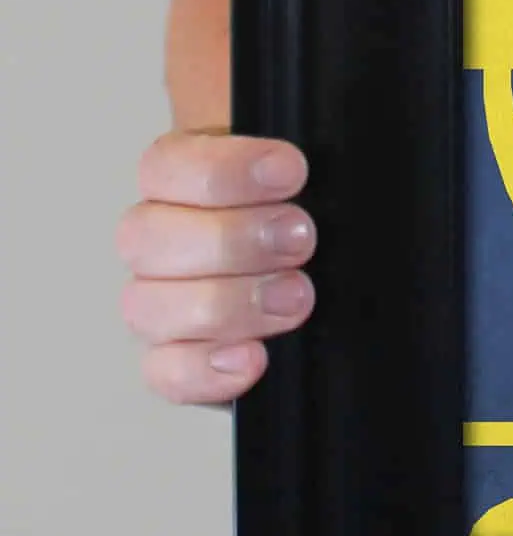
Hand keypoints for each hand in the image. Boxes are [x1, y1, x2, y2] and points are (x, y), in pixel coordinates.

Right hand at [115, 130, 316, 404]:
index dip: (223, 170)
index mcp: (186, 183)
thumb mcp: (322, 177)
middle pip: (145, 237)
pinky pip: (166, 373)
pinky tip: (254, 358)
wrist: (344, 280)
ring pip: (147, 306)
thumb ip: (308, 163)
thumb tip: (298, 162)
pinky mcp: (181, 362)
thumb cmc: (324, 219)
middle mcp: (164, 242)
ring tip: (295, 296)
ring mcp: (164, 305)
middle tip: (300, 238)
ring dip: (225, 303)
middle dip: (230, 239)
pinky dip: (205, 370)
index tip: (290, 171)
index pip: (165, 166)